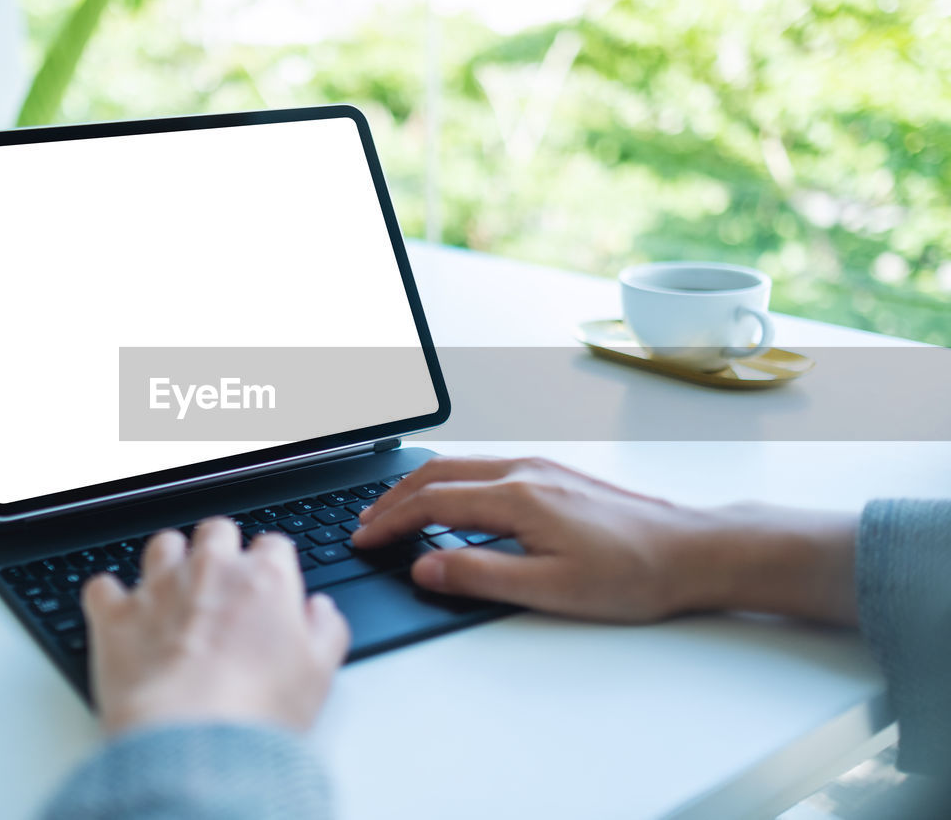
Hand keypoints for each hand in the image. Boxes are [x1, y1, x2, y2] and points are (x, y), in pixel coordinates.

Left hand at [81, 517, 349, 735]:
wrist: (191, 738)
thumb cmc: (256, 709)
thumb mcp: (319, 675)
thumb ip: (325, 631)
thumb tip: (320, 612)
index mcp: (266, 579)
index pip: (273, 546)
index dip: (271, 567)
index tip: (268, 589)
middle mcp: (211, 569)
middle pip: (217, 531)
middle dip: (219, 550)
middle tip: (220, 586)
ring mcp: (160, 586)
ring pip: (162, 544)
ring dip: (167, 562)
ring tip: (171, 594)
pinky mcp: (115, 613)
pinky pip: (103, 586)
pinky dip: (110, 598)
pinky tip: (118, 616)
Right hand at [352, 456, 857, 624]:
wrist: (692, 550)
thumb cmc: (632, 573)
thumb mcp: (550, 589)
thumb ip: (480, 575)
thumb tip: (424, 566)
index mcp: (518, 497)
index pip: (432, 503)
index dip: (390, 521)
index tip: (363, 538)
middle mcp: (525, 472)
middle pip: (438, 474)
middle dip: (394, 497)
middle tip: (365, 522)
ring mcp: (541, 468)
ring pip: (461, 466)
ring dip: (420, 486)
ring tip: (394, 510)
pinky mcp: (555, 474)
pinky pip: (485, 468)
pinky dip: (450, 481)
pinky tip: (450, 499)